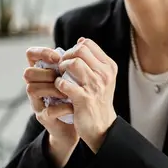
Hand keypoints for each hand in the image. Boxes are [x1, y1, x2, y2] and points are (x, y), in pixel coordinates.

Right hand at [24, 46, 78, 167]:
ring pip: (32, 89)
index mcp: (42, 72)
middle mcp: (35, 85)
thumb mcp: (75, 76)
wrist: (81, 123)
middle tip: (62, 77)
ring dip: (53, 89)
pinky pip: (48, 110)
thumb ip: (74, 60)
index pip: (30, 55)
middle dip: (47, 73)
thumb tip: (82, 40)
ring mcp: (37, 102)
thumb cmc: (76, 95)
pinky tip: (73, 105)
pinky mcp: (44, 118)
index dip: (41, 52)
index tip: (57, 56)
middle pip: (28, 72)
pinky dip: (62, 107)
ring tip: (69, 91)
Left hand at [56, 38, 117, 152]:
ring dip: (61, 68)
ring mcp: (95, 86)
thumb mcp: (102, 78)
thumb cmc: (98, 101)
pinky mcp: (84, 99)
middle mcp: (104, 74)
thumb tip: (80, 40)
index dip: (74, 49)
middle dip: (66, 57)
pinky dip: (58, 83)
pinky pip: (65, 83)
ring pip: (73, 63)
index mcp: (109, 66)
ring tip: (60, 76)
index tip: (69, 59)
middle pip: (80, 50)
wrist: (102, 127)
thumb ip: (93, 60)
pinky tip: (59, 87)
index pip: (87, 44)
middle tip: (61, 67)